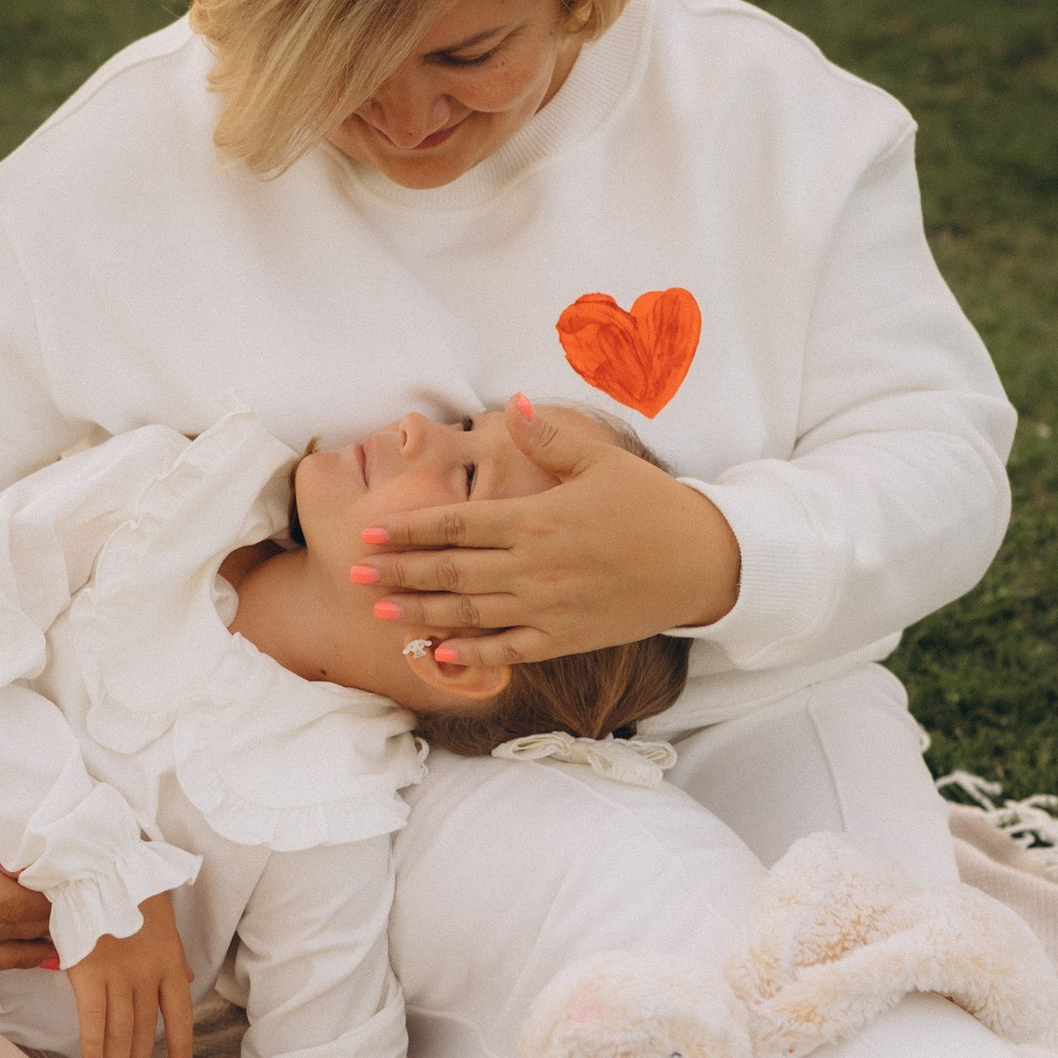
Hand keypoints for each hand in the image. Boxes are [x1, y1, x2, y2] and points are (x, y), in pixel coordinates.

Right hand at [66, 891, 194, 1057]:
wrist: (100, 866)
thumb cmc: (130, 887)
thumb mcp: (164, 919)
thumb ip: (175, 955)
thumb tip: (190, 977)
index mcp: (170, 960)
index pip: (180, 1013)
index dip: (179, 1045)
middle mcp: (147, 974)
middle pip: (144, 1029)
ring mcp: (117, 976)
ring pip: (120, 1030)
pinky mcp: (87, 973)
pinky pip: (91, 1019)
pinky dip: (92, 1045)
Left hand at [350, 396, 740, 668]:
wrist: (702, 562)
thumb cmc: (650, 505)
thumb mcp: (601, 461)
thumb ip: (548, 437)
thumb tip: (509, 404)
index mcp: (536, 519)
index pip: (457, 524)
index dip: (409, 530)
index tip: (372, 534)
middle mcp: (534, 567)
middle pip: (451, 571)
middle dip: (399, 573)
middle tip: (354, 575)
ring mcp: (547, 607)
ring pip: (469, 613)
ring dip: (420, 613)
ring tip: (380, 611)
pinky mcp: (564, 638)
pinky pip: (507, 650)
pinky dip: (469, 653)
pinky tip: (436, 653)